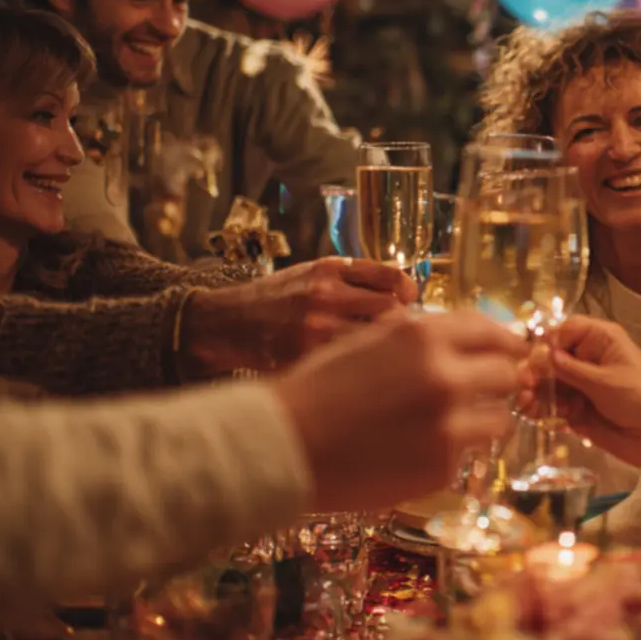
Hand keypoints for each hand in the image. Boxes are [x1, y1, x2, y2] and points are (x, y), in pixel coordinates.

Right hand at [183, 257, 418, 374]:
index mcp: (330, 270)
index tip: (411, 299)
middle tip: (402, 334)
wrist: (229, 322)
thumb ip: (353, 277)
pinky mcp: (306, 357)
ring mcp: (316, 328)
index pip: (390, 277)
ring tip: (384, 354)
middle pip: (390, 312)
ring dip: (386, 350)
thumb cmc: (277, 298)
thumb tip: (402, 290)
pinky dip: (361, 367)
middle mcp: (325, 295)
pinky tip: (359, 369)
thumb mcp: (312, 272)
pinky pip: (350, 363)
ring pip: (374, 341)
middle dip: (402, 325)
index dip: (409, 290)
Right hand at [272, 310, 527, 511]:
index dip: (505, 341)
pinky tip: (417, 450)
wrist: (283, 444)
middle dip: (499, 382)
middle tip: (487, 391)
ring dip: (485, 420)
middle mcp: (444, 376)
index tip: (513, 350)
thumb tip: (464, 339)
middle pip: (507, 373)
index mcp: (424, 336)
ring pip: (500, 419)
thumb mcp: (370, 342)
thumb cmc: (319, 388)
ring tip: (455, 425)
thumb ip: (420, 337)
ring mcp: (447, 424)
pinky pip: (467, 455)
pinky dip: (451, 452)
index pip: (490, 330)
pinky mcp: (441, 467)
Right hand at [529, 316, 640, 481]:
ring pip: (548, 384)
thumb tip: (539, 354)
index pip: (563, 330)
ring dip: (535, 393)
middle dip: (534, 371)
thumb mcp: (605, 382)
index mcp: (599, 340)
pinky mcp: (578, 410)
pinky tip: (536, 416)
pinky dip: (543, 411)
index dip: (545, 343)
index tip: (533, 360)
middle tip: (523, 386)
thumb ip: (569, 370)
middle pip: (550, 358)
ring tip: (526, 404)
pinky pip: (554, 407)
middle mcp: (587, 359)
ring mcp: (581, 386)